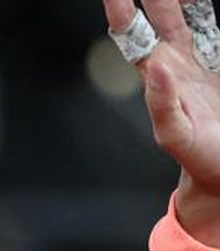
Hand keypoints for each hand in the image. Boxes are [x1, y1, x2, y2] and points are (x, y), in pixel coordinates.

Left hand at [105, 0, 219, 240]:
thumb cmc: (197, 156)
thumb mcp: (174, 135)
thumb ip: (162, 105)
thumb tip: (155, 68)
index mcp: (157, 75)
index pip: (132, 35)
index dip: (121, 10)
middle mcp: (174, 59)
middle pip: (158, 11)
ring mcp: (199, 55)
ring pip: (187, 10)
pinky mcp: (219, 56)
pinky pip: (209, 21)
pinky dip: (203, 5)